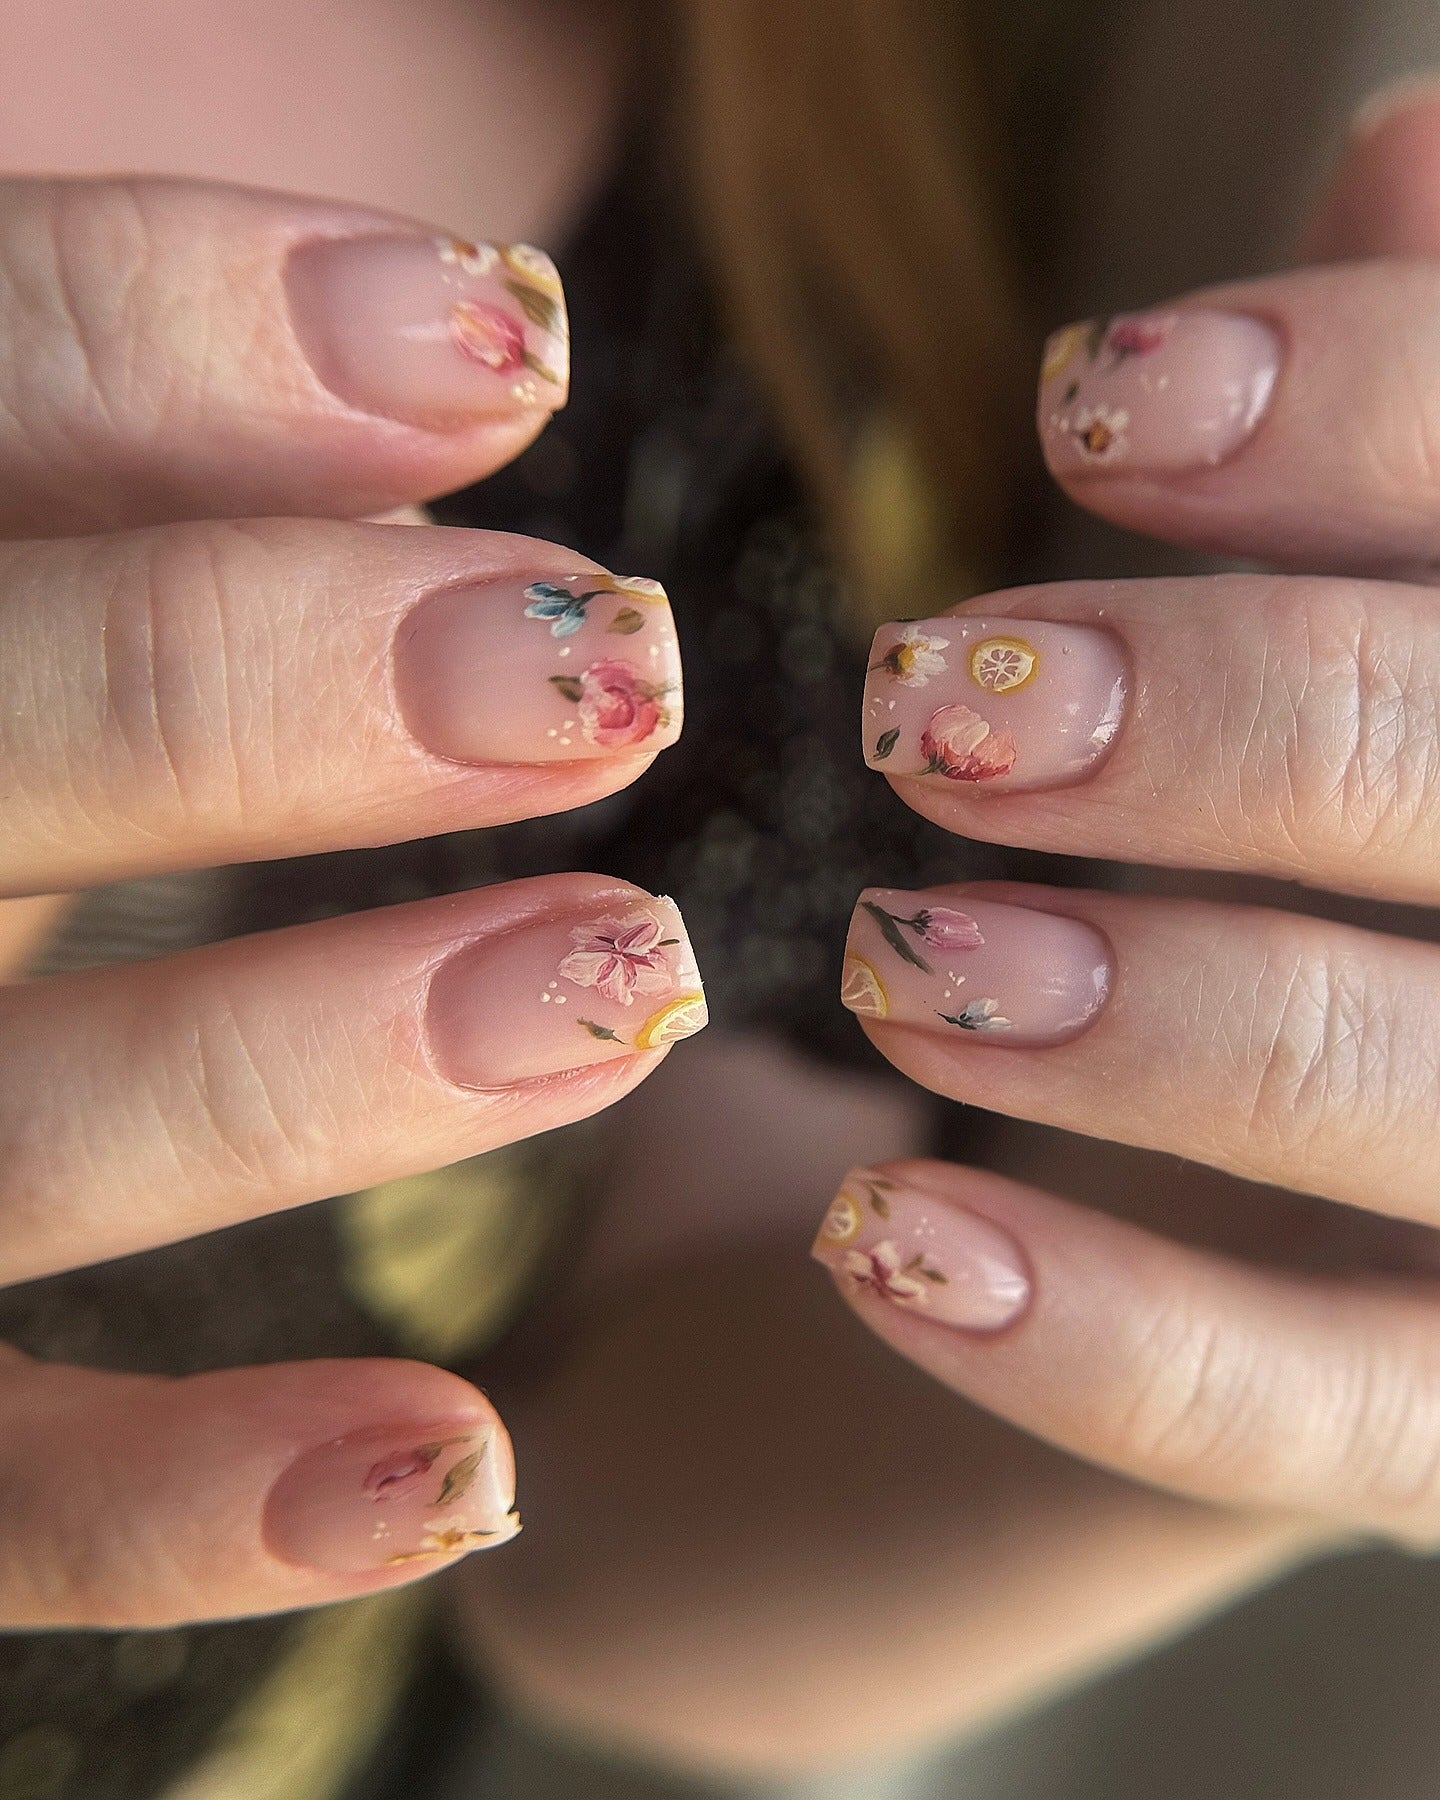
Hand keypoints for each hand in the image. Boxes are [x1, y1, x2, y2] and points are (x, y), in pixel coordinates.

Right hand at [0, 175, 704, 1625]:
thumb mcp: (13, 545)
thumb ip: (128, 436)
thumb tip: (469, 345)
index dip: (159, 339)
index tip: (507, 342)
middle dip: (240, 694)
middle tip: (607, 658)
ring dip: (304, 1070)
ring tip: (631, 977)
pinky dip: (196, 1511)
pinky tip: (468, 1462)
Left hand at [817, 86, 1439, 1550]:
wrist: (1263, 1197)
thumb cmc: (1325, 849)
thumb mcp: (1372, 635)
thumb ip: (1419, 436)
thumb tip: (1424, 142)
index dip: (1369, 409)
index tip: (1086, 399)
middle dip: (1224, 718)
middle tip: (936, 700)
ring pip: (1399, 1095)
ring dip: (1138, 1010)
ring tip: (904, 956)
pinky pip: (1304, 1418)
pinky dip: (1096, 1334)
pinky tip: (884, 1235)